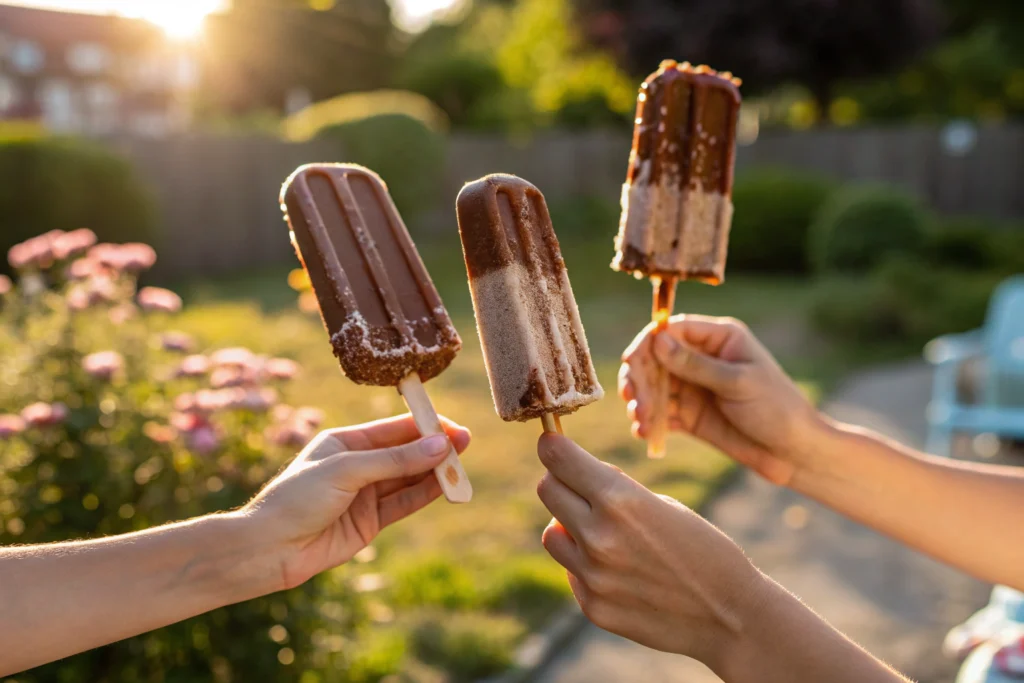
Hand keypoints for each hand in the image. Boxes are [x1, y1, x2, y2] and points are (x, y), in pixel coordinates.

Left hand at [243, 414, 470, 588]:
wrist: (270, 549)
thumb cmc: (297, 499)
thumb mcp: (346, 470)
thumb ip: (394, 460)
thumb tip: (438, 446)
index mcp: (344, 442)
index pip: (392, 429)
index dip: (423, 426)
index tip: (451, 426)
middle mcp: (357, 465)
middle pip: (404, 453)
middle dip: (434, 448)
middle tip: (465, 442)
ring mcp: (364, 494)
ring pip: (408, 478)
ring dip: (434, 472)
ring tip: (461, 465)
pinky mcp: (370, 522)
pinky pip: (404, 503)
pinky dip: (425, 494)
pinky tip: (444, 485)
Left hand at [536, 434, 768, 667]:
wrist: (730, 616)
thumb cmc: (704, 549)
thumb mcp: (663, 504)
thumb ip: (614, 491)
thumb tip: (574, 478)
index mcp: (620, 499)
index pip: (557, 458)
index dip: (552, 446)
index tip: (552, 443)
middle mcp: (599, 535)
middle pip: (546, 489)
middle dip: (560, 481)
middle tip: (579, 486)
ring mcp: (593, 575)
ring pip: (551, 533)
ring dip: (568, 526)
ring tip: (604, 533)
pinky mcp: (593, 606)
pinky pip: (571, 571)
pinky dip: (586, 564)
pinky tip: (621, 570)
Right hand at [620, 314, 819, 485]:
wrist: (795, 453)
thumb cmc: (777, 408)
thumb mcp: (737, 383)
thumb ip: (696, 365)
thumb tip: (657, 341)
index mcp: (719, 339)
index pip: (673, 330)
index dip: (648, 343)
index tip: (632, 362)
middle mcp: (702, 359)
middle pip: (656, 359)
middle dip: (641, 377)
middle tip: (634, 399)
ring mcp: (694, 388)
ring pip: (653, 387)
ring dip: (641, 401)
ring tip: (640, 420)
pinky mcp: (690, 416)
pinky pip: (661, 413)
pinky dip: (649, 421)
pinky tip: (644, 432)